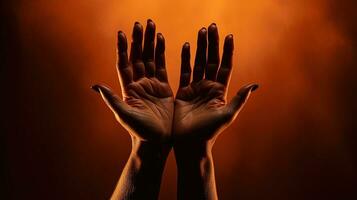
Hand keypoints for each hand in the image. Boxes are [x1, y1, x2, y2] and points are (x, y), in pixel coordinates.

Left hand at [92, 20, 173, 142]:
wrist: (156, 141)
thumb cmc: (139, 131)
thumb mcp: (124, 115)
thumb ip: (112, 99)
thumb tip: (95, 86)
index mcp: (128, 88)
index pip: (124, 63)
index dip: (123, 48)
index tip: (122, 33)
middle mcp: (138, 83)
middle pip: (137, 56)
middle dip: (139, 39)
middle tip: (141, 23)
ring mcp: (151, 84)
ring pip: (149, 58)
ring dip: (150, 42)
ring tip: (152, 25)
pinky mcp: (163, 87)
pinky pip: (162, 66)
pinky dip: (161, 53)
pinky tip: (162, 40)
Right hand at [173, 23, 257, 143]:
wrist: (190, 143)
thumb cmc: (209, 132)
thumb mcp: (227, 115)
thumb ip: (239, 99)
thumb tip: (255, 84)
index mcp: (220, 90)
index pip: (225, 66)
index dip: (227, 51)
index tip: (229, 36)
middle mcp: (209, 86)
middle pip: (212, 60)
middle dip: (212, 43)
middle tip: (212, 26)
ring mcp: (196, 88)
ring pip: (199, 62)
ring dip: (200, 47)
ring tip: (201, 31)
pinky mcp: (183, 92)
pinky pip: (185, 71)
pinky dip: (186, 58)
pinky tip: (187, 46)